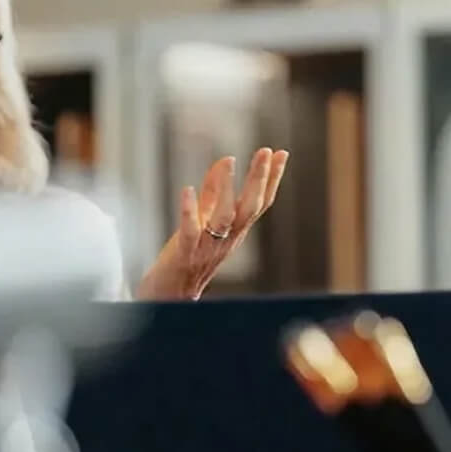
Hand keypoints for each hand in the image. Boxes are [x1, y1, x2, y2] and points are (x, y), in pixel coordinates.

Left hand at [136, 148, 288, 300]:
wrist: (170, 299)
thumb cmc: (187, 259)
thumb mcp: (206, 221)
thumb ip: (214, 192)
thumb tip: (225, 160)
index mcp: (235, 231)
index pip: (260, 202)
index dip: (272, 178)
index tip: (281, 153)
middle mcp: (228, 239)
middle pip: (250, 207)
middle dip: (260, 179)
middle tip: (266, 152)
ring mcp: (208, 247)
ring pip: (225, 218)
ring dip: (228, 190)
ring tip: (230, 162)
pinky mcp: (185, 253)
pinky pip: (190, 231)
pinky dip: (189, 210)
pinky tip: (187, 190)